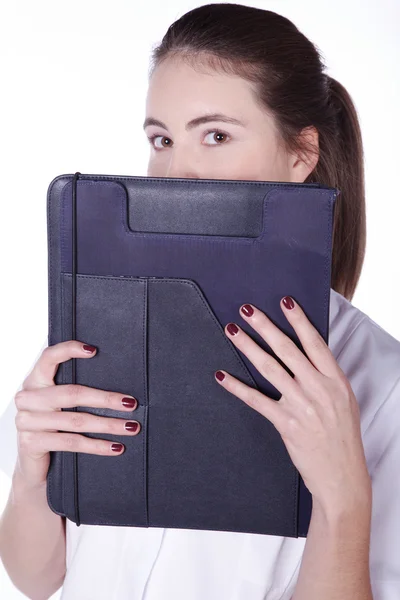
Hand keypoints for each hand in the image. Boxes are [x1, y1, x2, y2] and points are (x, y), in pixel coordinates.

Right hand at [13, 341, 139, 487]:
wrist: (33, 467)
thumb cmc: (52, 429)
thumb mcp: (59, 406)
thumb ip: (74, 391)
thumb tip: (118, 388)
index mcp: (34, 381)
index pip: (48, 357)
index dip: (69, 350)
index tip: (94, 351)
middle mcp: (27, 398)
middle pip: (72, 394)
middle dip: (106, 399)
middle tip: (131, 403)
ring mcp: (26, 421)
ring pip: (76, 421)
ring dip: (108, 424)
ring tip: (131, 426)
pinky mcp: (31, 443)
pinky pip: (72, 442)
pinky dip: (97, 445)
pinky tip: (116, 447)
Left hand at [214, 295, 371, 512]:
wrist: (342, 475)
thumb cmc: (343, 437)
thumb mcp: (344, 401)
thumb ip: (325, 378)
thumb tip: (306, 356)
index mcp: (335, 381)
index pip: (314, 343)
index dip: (298, 320)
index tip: (285, 302)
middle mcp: (318, 389)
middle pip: (286, 349)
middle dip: (265, 326)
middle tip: (247, 310)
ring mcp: (301, 405)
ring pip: (269, 368)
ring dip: (247, 347)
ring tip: (232, 331)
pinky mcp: (285, 423)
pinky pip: (256, 400)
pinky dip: (237, 387)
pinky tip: (223, 376)